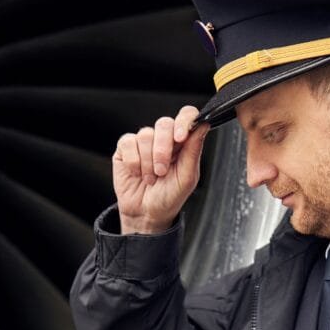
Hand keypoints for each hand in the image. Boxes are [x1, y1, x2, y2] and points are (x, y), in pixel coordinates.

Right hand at [112, 105, 209, 233]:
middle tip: (162, 171)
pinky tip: (137, 173)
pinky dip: (133, 161)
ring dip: (148, 161)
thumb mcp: (186, 178)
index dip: (184, 121)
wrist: (146, 213)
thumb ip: (193, 151)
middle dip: (162, 149)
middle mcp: (164, 138)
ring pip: (145, 135)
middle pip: (164, 123)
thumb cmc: (169, 196)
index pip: (187, 116)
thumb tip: (203, 125)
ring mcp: (144, 141)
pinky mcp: (126, 147)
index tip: (181, 138)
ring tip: (150, 178)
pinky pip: (128, 142)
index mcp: (183, 142)